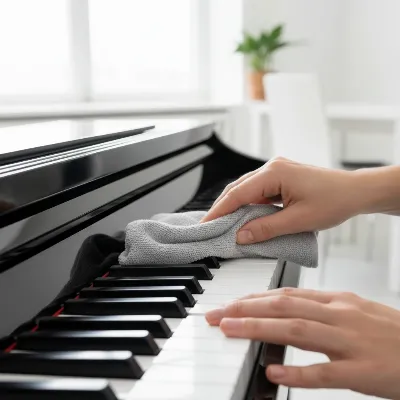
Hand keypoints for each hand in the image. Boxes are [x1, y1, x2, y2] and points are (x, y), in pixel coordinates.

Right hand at [201, 157, 372, 243]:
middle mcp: (272, 167)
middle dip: (223, 208)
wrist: (355, 192)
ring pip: (246, 189)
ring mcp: (276, 170)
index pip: (238, 194)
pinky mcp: (280, 177)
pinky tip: (244, 217)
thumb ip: (266, 228)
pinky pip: (257, 191)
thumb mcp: (298, 220)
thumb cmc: (334, 201)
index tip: (206, 225)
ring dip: (235, 207)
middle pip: (238, 189)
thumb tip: (241, 236)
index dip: (219, 211)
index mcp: (275, 173)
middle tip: (210, 227)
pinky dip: (248, 204)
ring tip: (223, 225)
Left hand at [205, 288, 399, 398]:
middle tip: (216, 315)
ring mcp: (350, 341)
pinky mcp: (364, 371)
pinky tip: (273, 374)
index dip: (253, 298)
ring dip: (259, 328)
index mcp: (336, 300)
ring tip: (230, 330)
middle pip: (283, 306)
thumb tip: (286, 310)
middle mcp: (339, 314)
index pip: (285, 294)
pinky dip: (297, 372)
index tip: (229, 304)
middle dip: (245, 309)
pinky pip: (326, 372)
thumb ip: (320, 309)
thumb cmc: (391, 333)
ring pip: (296, 329)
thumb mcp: (354, 310)